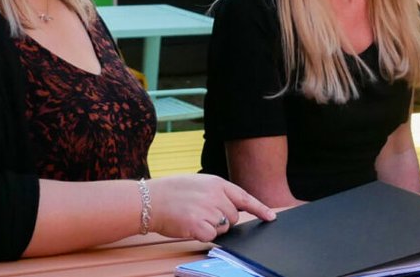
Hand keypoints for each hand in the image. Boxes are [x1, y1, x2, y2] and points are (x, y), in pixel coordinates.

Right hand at [148, 174, 276, 241]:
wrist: (149, 200)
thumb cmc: (171, 192)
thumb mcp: (198, 183)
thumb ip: (217, 193)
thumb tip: (232, 207)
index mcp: (217, 183)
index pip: (244, 197)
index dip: (260, 209)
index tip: (270, 218)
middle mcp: (216, 196)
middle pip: (234, 217)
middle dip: (223, 219)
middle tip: (202, 214)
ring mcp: (209, 211)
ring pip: (224, 227)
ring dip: (212, 227)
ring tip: (193, 217)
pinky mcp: (200, 226)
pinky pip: (211, 236)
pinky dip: (202, 235)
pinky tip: (190, 226)